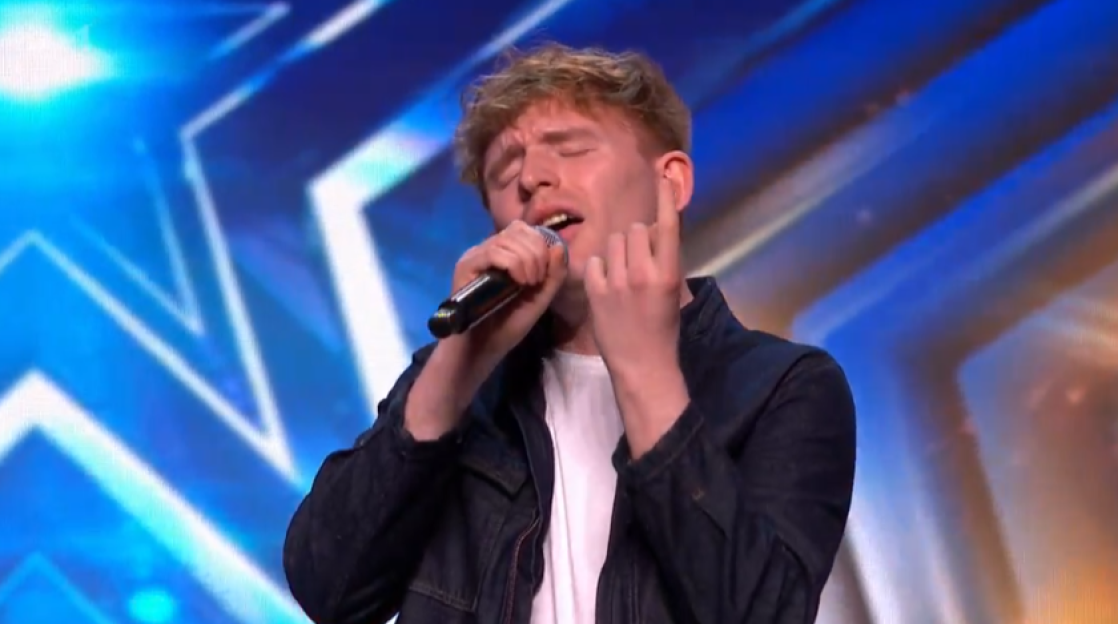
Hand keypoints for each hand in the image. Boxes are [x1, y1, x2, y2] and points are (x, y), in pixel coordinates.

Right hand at [445, 220, 567, 365]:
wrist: (481, 350)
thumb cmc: (507, 326)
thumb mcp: (539, 299)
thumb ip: (553, 275)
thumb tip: (560, 246)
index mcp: (503, 255)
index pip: (525, 230)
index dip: (542, 245)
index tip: (544, 274)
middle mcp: (487, 250)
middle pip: (518, 229)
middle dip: (537, 252)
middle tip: (537, 280)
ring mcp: (475, 257)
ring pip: (507, 239)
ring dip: (527, 259)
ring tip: (529, 284)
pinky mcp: (465, 266)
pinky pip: (493, 252)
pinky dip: (513, 264)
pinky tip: (519, 283)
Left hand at [584, 177, 688, 456]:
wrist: (642, 364)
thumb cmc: (663, 329)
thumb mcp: (673, 292)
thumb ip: (664, 262)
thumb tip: (655, 234)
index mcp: (669, 272)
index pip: (667, 226)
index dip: (664, 198)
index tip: (661, 175)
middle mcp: (643, 272)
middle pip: (636, 230)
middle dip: (637, 239)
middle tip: (638, 262)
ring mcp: (617, 281)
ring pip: (614, 242)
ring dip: (618, 251)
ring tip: (622, 274)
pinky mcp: (595, 290)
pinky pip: (595, 261)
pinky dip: (600, 268)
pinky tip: (606, 285)